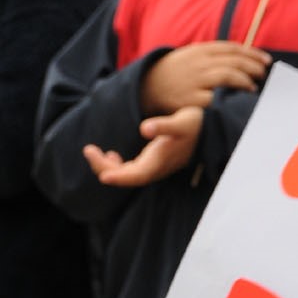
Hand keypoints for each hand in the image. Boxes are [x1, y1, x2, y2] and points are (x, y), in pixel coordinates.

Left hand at [83, 106, 203, 186]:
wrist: (210, 130)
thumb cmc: (195, 124)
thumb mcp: (183, 121)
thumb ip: (164, 125)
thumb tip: (145, 129)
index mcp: (161, 161)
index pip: (136, 175)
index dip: (118, 177)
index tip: (102, 175)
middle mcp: (156, 168)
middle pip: (126, 177)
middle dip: (104, 168)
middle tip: (88, 150)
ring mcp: (154, 167)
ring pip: (126, 175)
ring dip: (107, 167)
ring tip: (92, 151)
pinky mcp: (154, 163)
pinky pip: (131, 171)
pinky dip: (117, 166)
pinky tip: (110, 155)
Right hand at [141, 42, 268, 114]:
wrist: (145, 87)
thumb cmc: (173, 72)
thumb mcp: (190, 55)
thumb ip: (213, 54)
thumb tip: (242, 56)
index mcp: (200, 50)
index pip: (232, 48)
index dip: (252, 54)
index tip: (266, 61)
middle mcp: (199, 63)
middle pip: (234, 61)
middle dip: (253, 67)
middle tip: (263, 75)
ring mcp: (195, 80)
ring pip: (228, 75)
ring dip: (245, 80)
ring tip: (253, 87)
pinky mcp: (191, 100)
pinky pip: (216, 98)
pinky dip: (229, 98)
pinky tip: (237, 101)